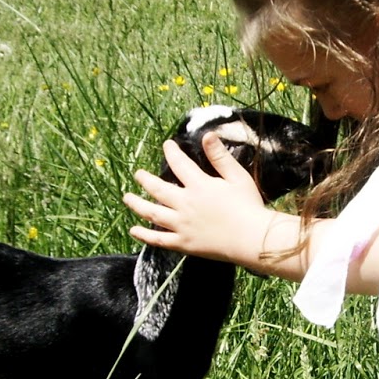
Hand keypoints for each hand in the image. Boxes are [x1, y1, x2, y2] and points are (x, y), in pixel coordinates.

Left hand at [123, 132, 271, 265]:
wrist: (252, 239)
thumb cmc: (248, 207)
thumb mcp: (238, 177)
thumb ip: (220, 157)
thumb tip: (207, 135)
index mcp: (199, 185)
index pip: (179, 163)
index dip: (171, 152)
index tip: (166, 145)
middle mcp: (185, 204)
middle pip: (158, 188)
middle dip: (145, 179)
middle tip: (138, 174)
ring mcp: (182, 225)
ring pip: (152, 213)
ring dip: (136, 204)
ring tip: (127, 198)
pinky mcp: (183, 244)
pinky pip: (158, 240)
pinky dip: (144, 235)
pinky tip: (134, 230)